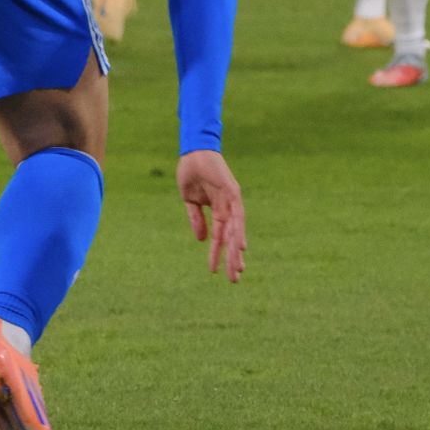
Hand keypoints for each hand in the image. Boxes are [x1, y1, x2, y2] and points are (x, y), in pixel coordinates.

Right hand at [177, 149, 246, 282]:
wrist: (192, 151)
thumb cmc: (191, 171)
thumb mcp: (189, 200)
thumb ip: (196, 219)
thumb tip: (200, 240)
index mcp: (218, 210)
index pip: (219, 237)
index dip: (216, 254)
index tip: (214, 271)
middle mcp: (228, 208)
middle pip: (231, 239)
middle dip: (232, 259)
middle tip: (235, 279)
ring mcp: (232, 201)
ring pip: (236, 231)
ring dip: (236, 250)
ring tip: (238, 268)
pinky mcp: (233, 193)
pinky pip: (238, 216)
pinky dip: (239, 231)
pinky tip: (240, 245)